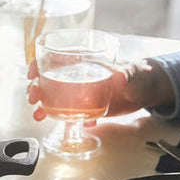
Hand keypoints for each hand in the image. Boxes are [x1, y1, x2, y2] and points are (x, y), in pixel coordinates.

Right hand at [27, 59, 174, 120]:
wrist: (148, 92)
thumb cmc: (140, 75)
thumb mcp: (134, 73)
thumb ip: (127, 74)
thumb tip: (120, 76)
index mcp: (86, 61)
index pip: (57, 57)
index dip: (40, 63)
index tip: (32, 73)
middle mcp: (79, 75)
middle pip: (49, 78)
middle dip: (36, 87)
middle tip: (33, 97)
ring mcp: (80, 91)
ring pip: (53, 96)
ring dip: (42, 104)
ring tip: (38, 115)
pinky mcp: (85, 105)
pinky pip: (67, 111)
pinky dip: (59, 117)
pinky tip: (58, 122)